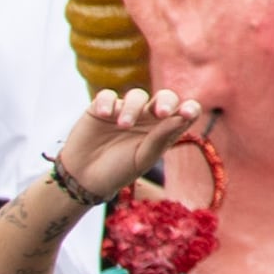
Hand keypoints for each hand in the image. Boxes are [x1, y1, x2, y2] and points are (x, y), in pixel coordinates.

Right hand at [51, 88, 205, 205]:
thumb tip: (182, 117)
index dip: (190, 109)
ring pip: (137, 95)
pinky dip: (107, 101)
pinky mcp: (101, 108)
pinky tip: (105, 113)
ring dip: (133, 108)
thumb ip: (161, 138)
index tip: (188, 113)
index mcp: (165, 129)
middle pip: (165, 97)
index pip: (184, 112)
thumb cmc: (118, 170)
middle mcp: (148, 117)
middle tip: (161, 113)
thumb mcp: (142, 158)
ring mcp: (125, 110)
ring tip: (123, 125)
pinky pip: (107, 96)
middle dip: (166, 101)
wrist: (83, 178)